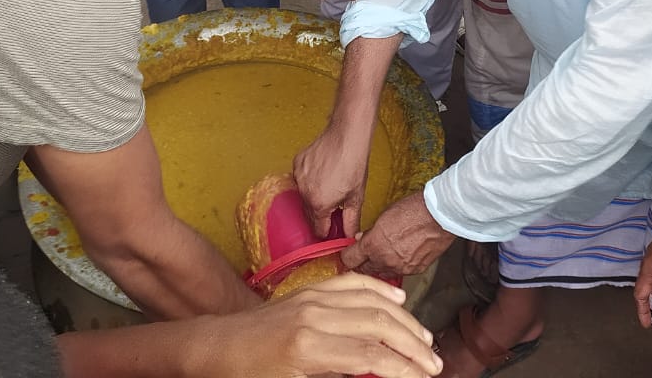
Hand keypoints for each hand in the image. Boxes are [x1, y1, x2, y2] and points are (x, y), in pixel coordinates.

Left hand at [216, 275, 442, 377]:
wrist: (216, 348)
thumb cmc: (248, 377)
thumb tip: (371, 373)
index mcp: (309, 348)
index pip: (371, 355)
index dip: (404, 369)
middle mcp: (315, 316)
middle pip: (378, 325)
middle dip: (412, 346)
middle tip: (434, 365)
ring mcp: (312, 298)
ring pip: (371, 302)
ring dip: (403, 320)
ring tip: (424, 341)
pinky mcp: (309, 291)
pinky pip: (351, 284)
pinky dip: (378, 291)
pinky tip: (398, 302)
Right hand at [295, 123, 370, 237]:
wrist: (347, 136)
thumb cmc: (354, 164)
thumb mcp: (357, 198)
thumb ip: (351, 221)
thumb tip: (349, 237)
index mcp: (319, 204)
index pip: (318, 230)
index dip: (328, 230)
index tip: (333, 227)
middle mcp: (304, 193)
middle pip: (310, 214)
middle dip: (321, 213)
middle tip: (336, 204)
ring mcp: (299, 177)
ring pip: (304, 196)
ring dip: (315, 196)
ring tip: (331, 185)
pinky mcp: (297, 163)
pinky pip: (301, 179)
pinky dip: (310, 180)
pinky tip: (323, 173)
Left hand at [341, 192, 454, 277]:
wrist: (440, 216)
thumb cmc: (414, 210)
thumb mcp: (384, 215)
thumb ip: (370, 231)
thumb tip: (362, 238)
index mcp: (373, 245)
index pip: (349, 260)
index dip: (346, 257)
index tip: (346, 255)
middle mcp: (385, 260)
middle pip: (364, 269)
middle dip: (362, 263)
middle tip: (363, 255)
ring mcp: (401, 268)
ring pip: (382, 273)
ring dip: (379, 266)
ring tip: (384, 254)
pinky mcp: (415, 271)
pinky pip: (400, 272)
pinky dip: (397, 266)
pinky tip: (400, 255)